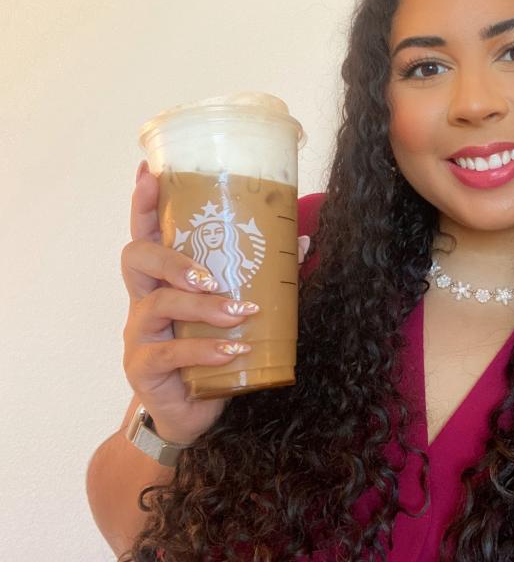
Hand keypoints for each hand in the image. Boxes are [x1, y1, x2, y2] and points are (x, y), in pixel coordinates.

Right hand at [121, 161, 256, 444]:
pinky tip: (233, 350)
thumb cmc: (212, 353)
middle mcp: (143, 301)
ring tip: (239, 312)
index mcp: (163, 280)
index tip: (149, 172)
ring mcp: (139, 335)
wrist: (193, 414)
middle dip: (173, 258)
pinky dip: (205, 350)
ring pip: (158, 305)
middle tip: (211, 275)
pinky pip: (168, 354)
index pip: (146, 232)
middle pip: (137, 258)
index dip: (143, 203)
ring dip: (203, 307)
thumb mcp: (235, 312)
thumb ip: (263, 279)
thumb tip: (302, 244)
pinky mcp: (143, 369)